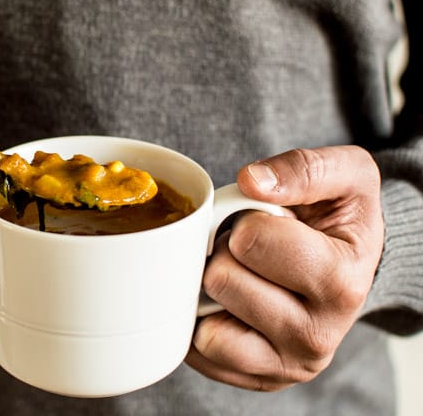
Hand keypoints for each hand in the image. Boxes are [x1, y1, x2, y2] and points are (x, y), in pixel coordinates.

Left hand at [185, 146, 383, 390]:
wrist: (350, 265)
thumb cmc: (339, 218)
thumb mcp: (344, 174)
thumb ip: (304, 168)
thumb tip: (251, 182)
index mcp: (340, 282)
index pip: (250, 240)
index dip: (248, 220)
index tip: (270, 223)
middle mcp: (317, 336)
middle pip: (220, 279)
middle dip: (227, 253)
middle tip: (254, 251)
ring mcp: (285, 365)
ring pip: (204, 320)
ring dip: (214, 288)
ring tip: (248, 276)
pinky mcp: (256, 378)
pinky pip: (197, 352)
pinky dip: (204, 321)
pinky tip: (233, 303)